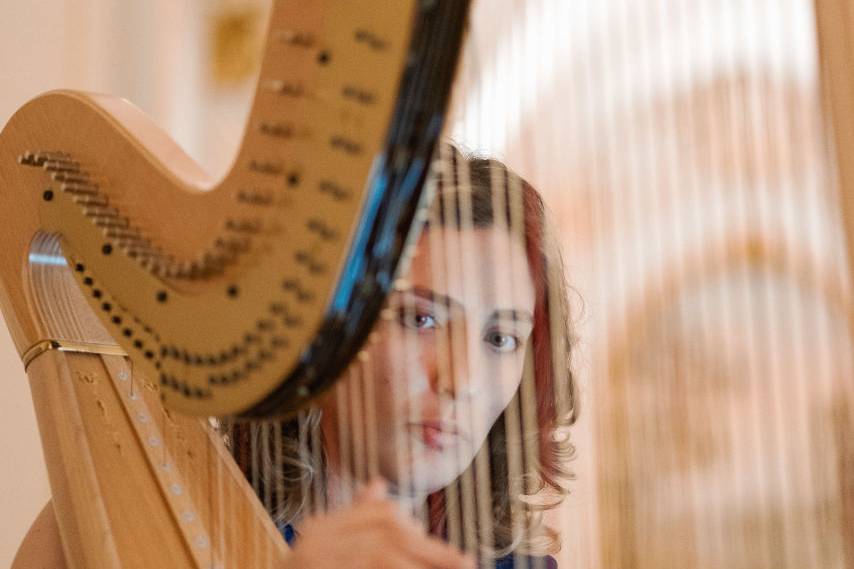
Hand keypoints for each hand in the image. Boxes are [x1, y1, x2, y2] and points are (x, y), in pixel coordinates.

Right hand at [283, 479, 474, 568]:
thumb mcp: (332, 550)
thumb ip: (356, 519)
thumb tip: (378, 483)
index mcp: (320, 529)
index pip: (380, 517)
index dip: (417, 529)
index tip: (446, 548)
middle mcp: (314, 541)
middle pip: (387, 534)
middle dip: (430, 549)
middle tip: (467, 563)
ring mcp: (313, 560)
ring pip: (383, 557)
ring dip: (421, 563)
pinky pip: (372, 568)